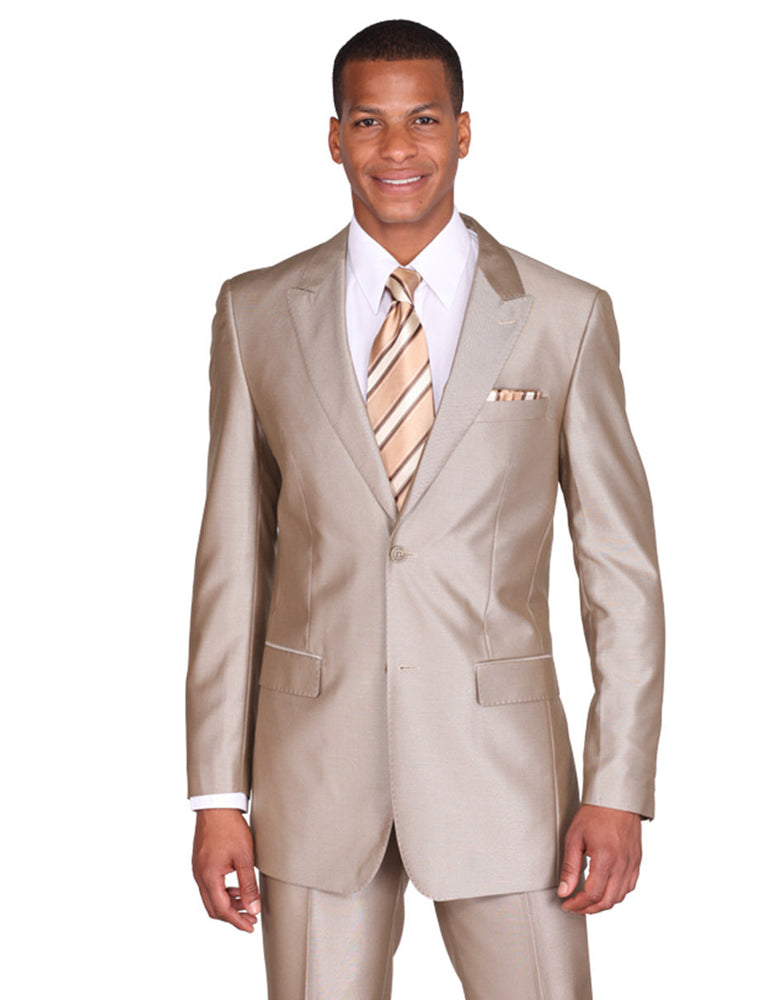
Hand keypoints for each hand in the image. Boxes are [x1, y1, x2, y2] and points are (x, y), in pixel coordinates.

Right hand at [192, 809, 259, 931]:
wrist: (216, 806)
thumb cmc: (230, 828)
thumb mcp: (245, 857)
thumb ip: (248, 885)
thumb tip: (254, 908)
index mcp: (209, 877)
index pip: (222, 910)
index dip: (237, 921)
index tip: (250, 927)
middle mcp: (199, 876)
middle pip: (213, 908)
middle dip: (232, 916)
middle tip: (250, 919)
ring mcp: (198, 869)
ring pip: (210, 898)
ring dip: (228, 904)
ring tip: (246, 904)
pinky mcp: (200, 863)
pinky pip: (209, 886)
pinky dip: (222, 892)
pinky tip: (236, 888)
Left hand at [557, 804, 641, 914]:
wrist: (616, 799)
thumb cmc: (595, 814)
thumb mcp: (574, 838)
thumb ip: (570, 868)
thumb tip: (564, 891)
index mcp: (605, 859)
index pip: (592, 894)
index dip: (578, 904)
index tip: (567, 904)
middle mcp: (621, 864)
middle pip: (607, 901)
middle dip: (588, 909)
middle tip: (575, 906)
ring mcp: (631, 864)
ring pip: (619, 897)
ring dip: (602, 904)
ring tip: (587, 901)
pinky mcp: (636, 861)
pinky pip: (629, 886)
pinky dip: (616, 894)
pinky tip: (605, 890)